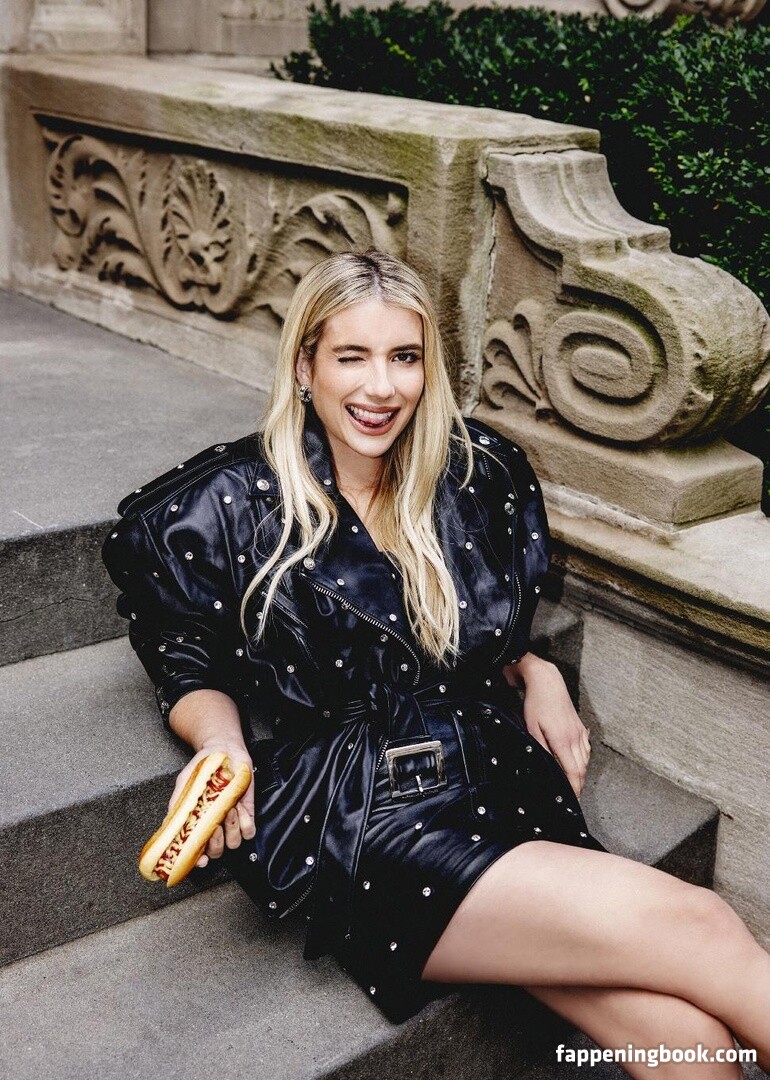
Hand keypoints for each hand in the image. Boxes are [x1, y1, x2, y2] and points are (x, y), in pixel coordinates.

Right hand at [168, 742, 255, 868]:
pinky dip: (245, 822)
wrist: (224, 750)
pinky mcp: (248, 812)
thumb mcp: (184, 784)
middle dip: (215, 840)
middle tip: (213, 822)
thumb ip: (177, 805)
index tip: (200, 860)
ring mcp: (232, 821)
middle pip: (216, 852)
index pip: (197, 853)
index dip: (197, 861)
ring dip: (230, 827)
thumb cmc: (202, 768)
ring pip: (234, 843)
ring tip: (228, 807)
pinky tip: (239, 807)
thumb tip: (168, 827)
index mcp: (197, 825)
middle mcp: (215, 827)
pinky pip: (250, 830)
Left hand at [504, 656, 590, 796]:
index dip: (574, 788)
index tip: (572, 799)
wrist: (547, 681)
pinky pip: (586, 748)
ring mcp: (579, 731)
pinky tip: (578, 763)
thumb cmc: (536, 703)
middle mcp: (575, 737)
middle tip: (573, 796)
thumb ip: (540, 749)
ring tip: (575, 784)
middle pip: (582, 768)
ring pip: (585, 759)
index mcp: (563, 740)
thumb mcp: (532, 728)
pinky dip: (583, 760)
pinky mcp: (579, 726)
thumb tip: (545, 767)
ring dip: (581, 773)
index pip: (573, 772)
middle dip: (579, 784)